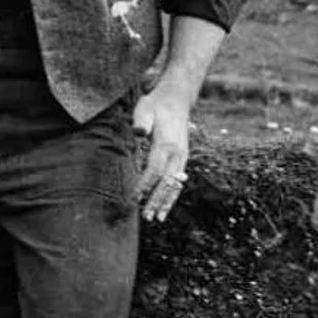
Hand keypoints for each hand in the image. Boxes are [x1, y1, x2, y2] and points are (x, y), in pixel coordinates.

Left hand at [132, 82, 193, 221]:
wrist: (176, 99)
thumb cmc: (155, 105)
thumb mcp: (144, 109)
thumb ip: (141, 123)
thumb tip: (138, 133)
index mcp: (167, 144)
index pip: (154, 170)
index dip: (144, 186)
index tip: (134, 198)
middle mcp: (178, 154)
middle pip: (166, 183)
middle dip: (156, 201)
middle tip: (147, 217)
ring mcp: (183, 157)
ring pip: (175, 185)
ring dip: (166, 202)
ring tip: (157, 218)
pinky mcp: (183, 158)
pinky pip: (178, 181)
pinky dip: (172, 195)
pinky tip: (166, 206)